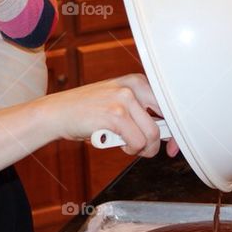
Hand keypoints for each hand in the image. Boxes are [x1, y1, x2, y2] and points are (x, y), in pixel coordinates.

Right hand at [40, 74, 178, 157]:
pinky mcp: (115, 115)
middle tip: (148, 151)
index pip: (168, 106)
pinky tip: (117, 143)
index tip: (173, 145)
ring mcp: (124, 99)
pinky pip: (137, 142)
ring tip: (125, 144)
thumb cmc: (87, 111)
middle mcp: (133, 86)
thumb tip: (165, 133)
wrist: (58, 112)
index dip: (174, 130)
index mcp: (137, 81)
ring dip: (141, 148)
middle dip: (160, 142)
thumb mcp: (117, 103)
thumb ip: (140, 113)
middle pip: (165, 122)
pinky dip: (130, 149)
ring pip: (152, 136)